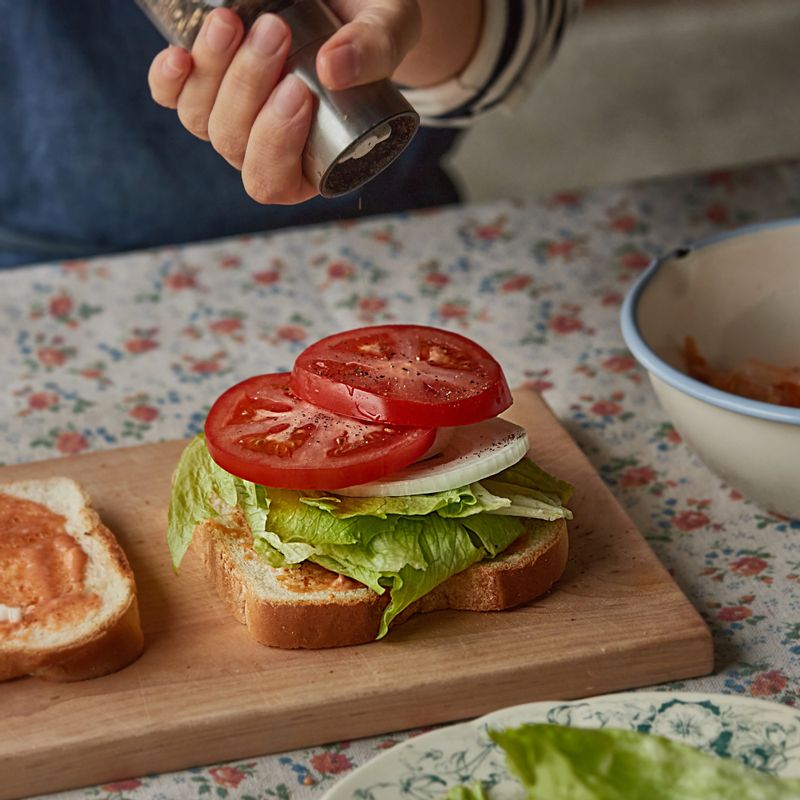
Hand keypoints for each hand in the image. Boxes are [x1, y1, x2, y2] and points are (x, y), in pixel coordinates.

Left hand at [147, 1, 421, 204]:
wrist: (344, 3)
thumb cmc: (371, 27)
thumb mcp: (391, 29)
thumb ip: (376, 50)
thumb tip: (334, 69)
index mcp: (309, 165)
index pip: (274, 181)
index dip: (276, 144)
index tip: (299, 91)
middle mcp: (261, 151)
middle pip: (233, 143)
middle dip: (248, 91)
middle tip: (278, 33)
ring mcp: (227, 119)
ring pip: (200, 119)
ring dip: (213, 74)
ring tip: (235, 22)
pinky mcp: (200, 84)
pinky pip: (169, 96)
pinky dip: (169, 81)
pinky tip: (179, 55)